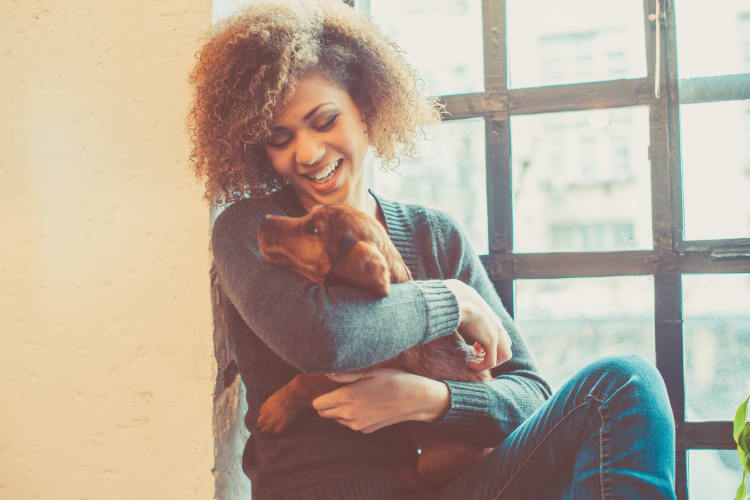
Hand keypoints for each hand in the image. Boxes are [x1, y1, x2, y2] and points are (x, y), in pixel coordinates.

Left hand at [311, 368, 449, 433]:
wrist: (416, 400)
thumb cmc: (394, 380)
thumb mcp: (371, 371)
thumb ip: (346, 374)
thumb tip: (326, 372)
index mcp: (348, 398)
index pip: (318, 404)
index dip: (320, 395)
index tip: (326, 386)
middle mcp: (349, 415)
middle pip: (323, 413)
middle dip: (326, 403)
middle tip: (337, 389)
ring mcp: (357, 425)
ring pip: (336, 419)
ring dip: (338, 409)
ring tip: (353, 394)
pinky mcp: (366, 430)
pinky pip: (349, 423)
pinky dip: (351, 415)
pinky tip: (364, 403)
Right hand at [444, 279, 511, 370]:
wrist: (457, 299)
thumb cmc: (455, 303)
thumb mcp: (463, 309)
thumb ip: (462, 314)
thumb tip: (448, 314)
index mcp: (492, 319)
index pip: (502, 338)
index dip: (489, 346)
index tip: (474, 347)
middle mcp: (498, 327)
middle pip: (506, 348)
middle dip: (493, 356)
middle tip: (476, 356)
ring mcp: (496, 333)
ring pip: (504, 356)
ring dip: (490, 362)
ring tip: (474, 361)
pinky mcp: (490, 341)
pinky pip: (491, 362)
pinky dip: (481, 366)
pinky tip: (469, 364)